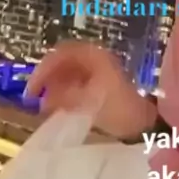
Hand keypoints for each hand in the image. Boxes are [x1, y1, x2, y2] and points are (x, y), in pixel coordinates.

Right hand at [25, 41, 156, 138]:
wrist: (145, 124)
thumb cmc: (119, 110)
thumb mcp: (89, 103)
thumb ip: (63, 98)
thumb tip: (44, 100)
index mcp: (94, 56)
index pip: (60, 54)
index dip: (43, 69)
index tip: (33, 88)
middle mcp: (96, 59)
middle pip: (63, 62)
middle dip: (48, 79)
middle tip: (36, 98)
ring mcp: (99, 71)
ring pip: (69, 74)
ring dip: (55, 88)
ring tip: (47, 106)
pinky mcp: (101, 85)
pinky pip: (77, 84)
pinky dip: (65, 94)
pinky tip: (60, 107)